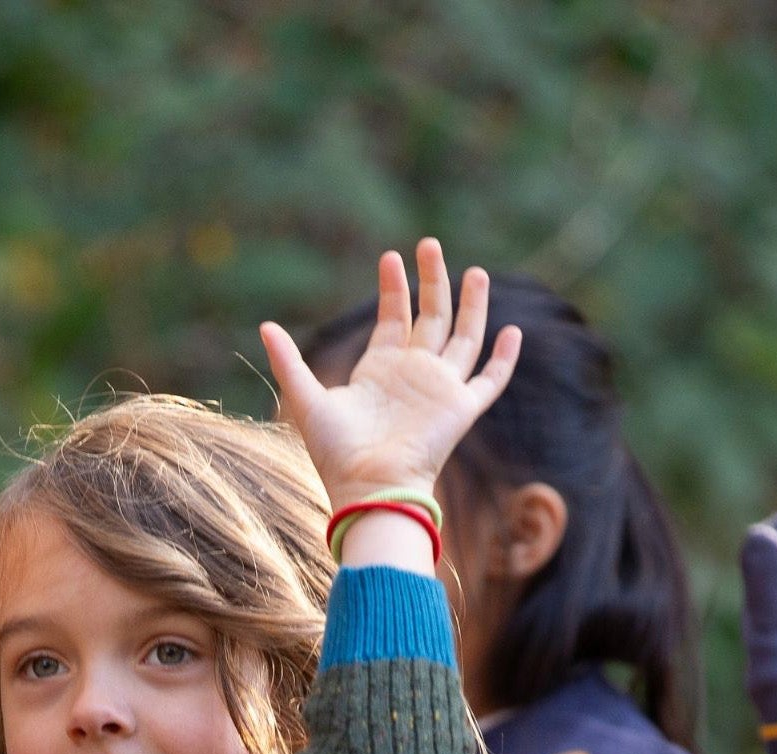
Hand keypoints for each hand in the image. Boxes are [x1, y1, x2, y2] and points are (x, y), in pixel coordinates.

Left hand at [259, 242, 520, 511]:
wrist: (367, 485)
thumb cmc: (336, 452)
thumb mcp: (306, 398)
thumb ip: (288, 361)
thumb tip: (264, 325)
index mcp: (381, 371)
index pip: (393, 319)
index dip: (393, 288)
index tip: (390, 257)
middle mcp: (414, 375)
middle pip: (431, 317)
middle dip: (432, 281)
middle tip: (430, 244)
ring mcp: (440, 389)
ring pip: (464, 337)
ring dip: (471, 305)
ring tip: (475, 271)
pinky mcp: (460, 408)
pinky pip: (489, 380)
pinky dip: (503, 358)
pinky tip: (513, 331)